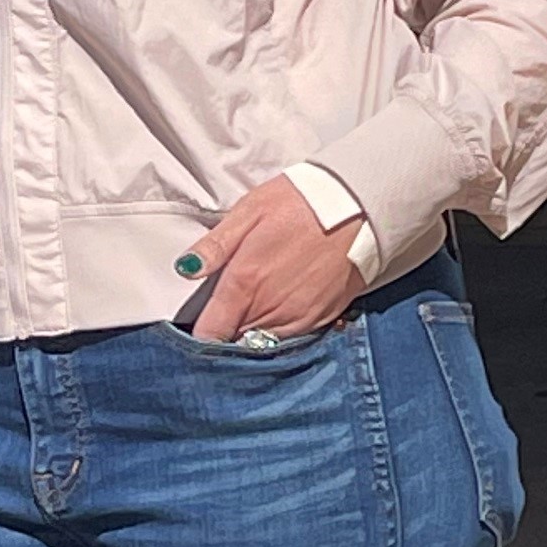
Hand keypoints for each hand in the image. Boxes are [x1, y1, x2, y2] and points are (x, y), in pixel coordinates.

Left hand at [179, 177, 364, 344]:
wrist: (360, 206)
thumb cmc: (300, 202)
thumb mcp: (250, 210)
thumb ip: (215, 245)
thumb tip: (185, 269)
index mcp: (245, 282)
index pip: (210, 334)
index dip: (199, 332)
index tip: (198, 321)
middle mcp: (270, 308)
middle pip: (234, 341)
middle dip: (225, 331)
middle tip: (224, 309)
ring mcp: (297, 318)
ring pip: (261, 343)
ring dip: (251, 331)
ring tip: (253, 305)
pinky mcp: (321, 320)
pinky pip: (289, 338)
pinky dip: (278, 329)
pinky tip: (279, 305)